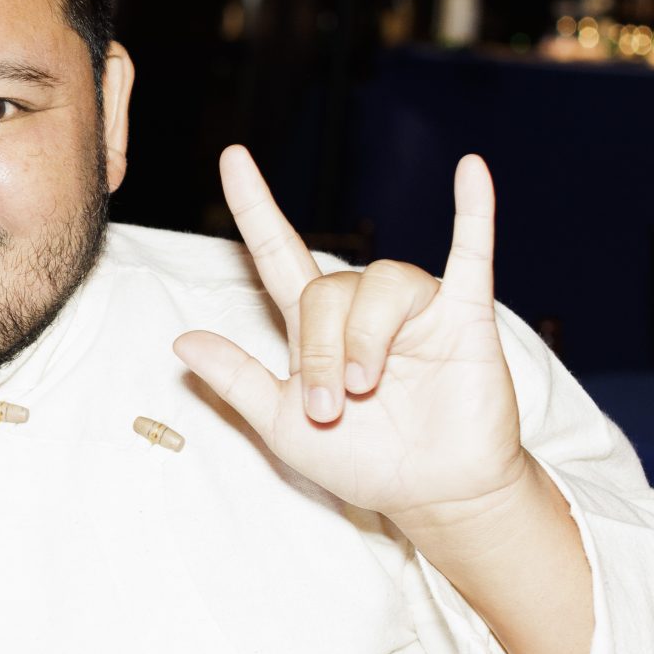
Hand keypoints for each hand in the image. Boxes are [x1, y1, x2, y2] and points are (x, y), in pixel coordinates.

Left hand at [174, 147, 530, 526]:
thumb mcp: (281, 426)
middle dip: (319, 350)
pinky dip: (473, 213)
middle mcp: (363, 309)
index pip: (277, 254)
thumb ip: (236, 380)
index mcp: (314, 328)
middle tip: (327, 403)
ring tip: (363, 386)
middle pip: (327, 290)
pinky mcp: (465, 318)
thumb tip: (180, 341)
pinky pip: (471, 255)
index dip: (255, 208)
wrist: (432, 494)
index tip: (232, 158)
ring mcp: (415, 309)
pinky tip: (470, 171)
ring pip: (380, 283)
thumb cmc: (361, 459)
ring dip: (364, 337)